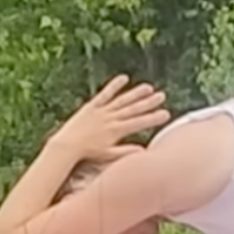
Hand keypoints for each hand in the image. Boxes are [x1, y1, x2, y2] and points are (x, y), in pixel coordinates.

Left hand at [50, 75, 168, 162]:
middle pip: (133, 109)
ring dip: (136, 93)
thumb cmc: (87, 153)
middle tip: (162, 96)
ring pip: (122, 100)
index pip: (139, 123)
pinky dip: (115, 85)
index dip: (153, 118)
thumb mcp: (108, 156)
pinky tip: (124, 78)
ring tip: (149, 87)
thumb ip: (125, 152)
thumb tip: (143, 151)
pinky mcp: (92, 105)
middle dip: (149, 102)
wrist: (67, 145)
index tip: (166, 114)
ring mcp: (102, 110)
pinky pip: (105, 93)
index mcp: (116, 131)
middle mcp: (111, 118)